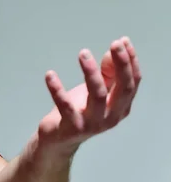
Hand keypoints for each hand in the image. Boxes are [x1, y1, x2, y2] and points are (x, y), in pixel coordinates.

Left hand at [37, 36, 141, 154]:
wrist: (57, 140)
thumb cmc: (79, 112)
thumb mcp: (94, 92)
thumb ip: (107, 75)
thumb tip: (112, 52)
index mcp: (121, 107)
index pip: (132, 83)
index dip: (131, 62)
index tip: (123, 41)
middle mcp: (111, 117)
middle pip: (123, 89)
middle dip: (121, 65)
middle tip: (114, 44)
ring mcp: (92, 123)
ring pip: (98, 95)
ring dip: (91, 72)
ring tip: (83, 53)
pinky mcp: (72, 127)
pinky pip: (65, 106)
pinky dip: (57, 89)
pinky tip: (50, 74)